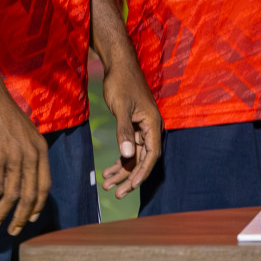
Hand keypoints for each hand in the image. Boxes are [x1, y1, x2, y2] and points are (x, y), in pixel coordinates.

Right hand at [0, 81, 50, 235]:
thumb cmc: (3, 114)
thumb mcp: (25, 132)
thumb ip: (27, 152)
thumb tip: (24, 174)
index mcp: (40, 149)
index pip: (45, 185)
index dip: (38, 205)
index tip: (31, 218)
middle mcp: (31, 155)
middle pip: (30, 195)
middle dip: (21, 217)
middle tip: (13, 231)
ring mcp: (14, 157)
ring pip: (12, 195)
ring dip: (3, 214)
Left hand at [100, 62, 162, 197]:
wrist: (120, 66)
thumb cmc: (121, 84)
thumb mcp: (121, 107)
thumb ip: (124, 131)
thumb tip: (126, 155)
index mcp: (153, 124)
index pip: (151, 155)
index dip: (142, 172)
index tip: (130, 187)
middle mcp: (150, 129)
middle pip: (143, 159)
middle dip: (130, 177)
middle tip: (117, 194)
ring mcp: (142, 129)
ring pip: (134, 156)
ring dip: (122, 171)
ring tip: (107, 185)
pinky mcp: (133, 127)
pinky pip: (129, 148)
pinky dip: (119, 160)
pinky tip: (107, 172)